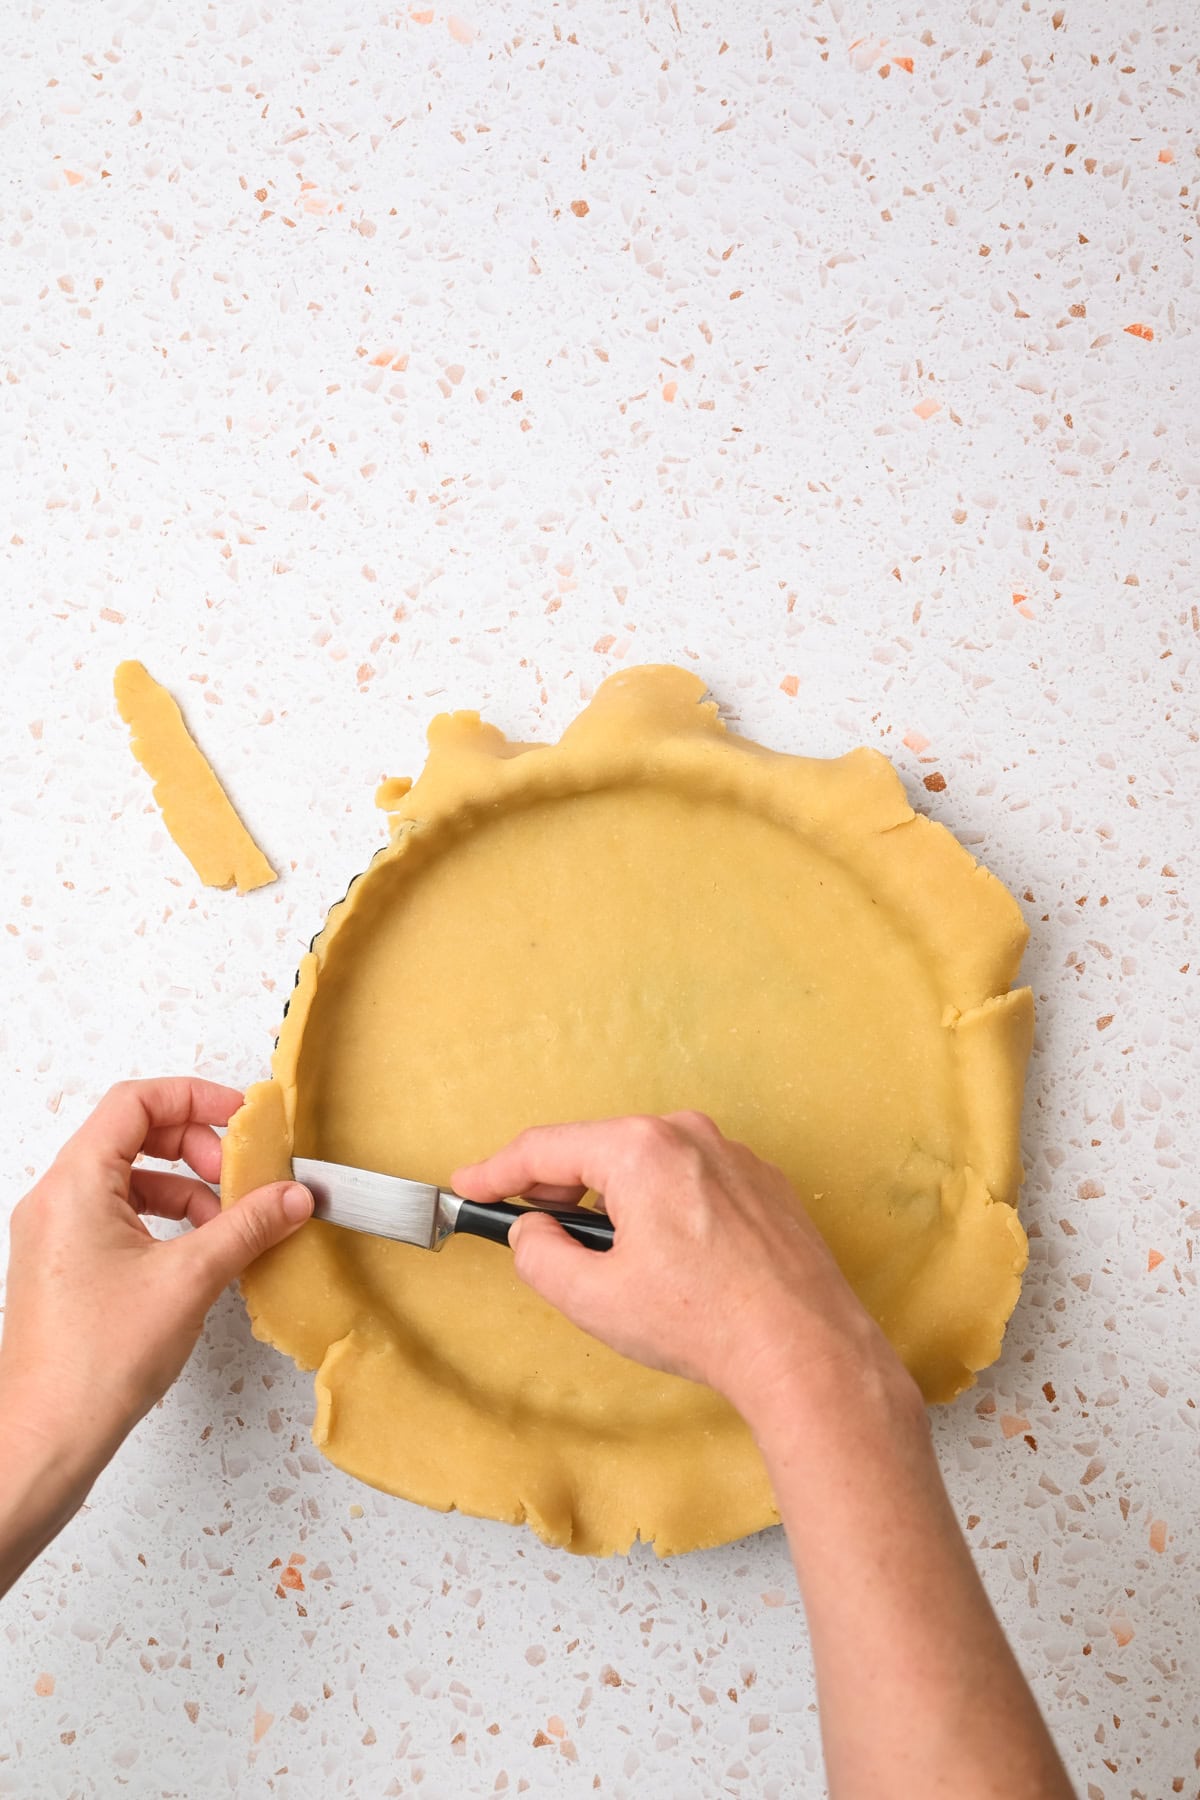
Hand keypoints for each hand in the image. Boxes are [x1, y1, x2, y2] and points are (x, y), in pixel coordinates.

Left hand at [0, 1078, 311, 1506]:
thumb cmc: (96, 1362)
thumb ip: (248, 1226)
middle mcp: (55, 1200)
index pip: (134, 1102)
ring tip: (229, 1221)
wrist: (49, 1437)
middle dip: (195, 1145)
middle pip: (131, 1134)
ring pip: (127, 1178)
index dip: (194, 1097)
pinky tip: (201, 1251)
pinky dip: (165, 1219)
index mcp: (74, 1184)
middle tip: (241, 1172)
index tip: (242, 1115)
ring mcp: (55, 1234)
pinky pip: (118, 1216)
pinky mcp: (64, 1267)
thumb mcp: (191, 1279)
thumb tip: (292, 1196)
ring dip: (185, 1187)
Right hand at [452, 1110, 914, 1426]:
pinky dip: (663, 1204)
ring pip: (647, 1163)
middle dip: (558, 1186)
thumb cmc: (704, 1322)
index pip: (545, 1148)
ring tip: (610, 1255)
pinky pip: (692, 1180)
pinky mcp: (764, 1182)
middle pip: (598, 1149)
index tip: (470, 1186)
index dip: (496, 1170)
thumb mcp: (593, 1297)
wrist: (804, 1348)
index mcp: (641, 1149)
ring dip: (614, 1198)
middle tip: (536, 1231)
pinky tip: (669, 1257)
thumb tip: (532, 1229)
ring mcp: (733, 1155)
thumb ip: (540, 1254)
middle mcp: (690, 1134)